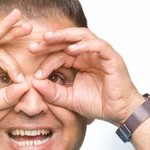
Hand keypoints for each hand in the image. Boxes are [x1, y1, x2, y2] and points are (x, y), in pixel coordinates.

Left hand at [28, 28, 144, 124]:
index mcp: (80, 62)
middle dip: (50, 41)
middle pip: (68, 41)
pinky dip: (84, 45)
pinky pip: (98, 45)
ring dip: (64, 36)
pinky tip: (71, 49)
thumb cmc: (98, 104)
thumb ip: (52, 92)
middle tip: (33, 46)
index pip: (60, 53)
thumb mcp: (69, 99)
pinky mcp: (111, 58)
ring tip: (48, 38)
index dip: (45, 55)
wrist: (118, 113)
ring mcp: (101, 54)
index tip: (30, 61)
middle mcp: (89, 55)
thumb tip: (34, 83)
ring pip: (82, 36)